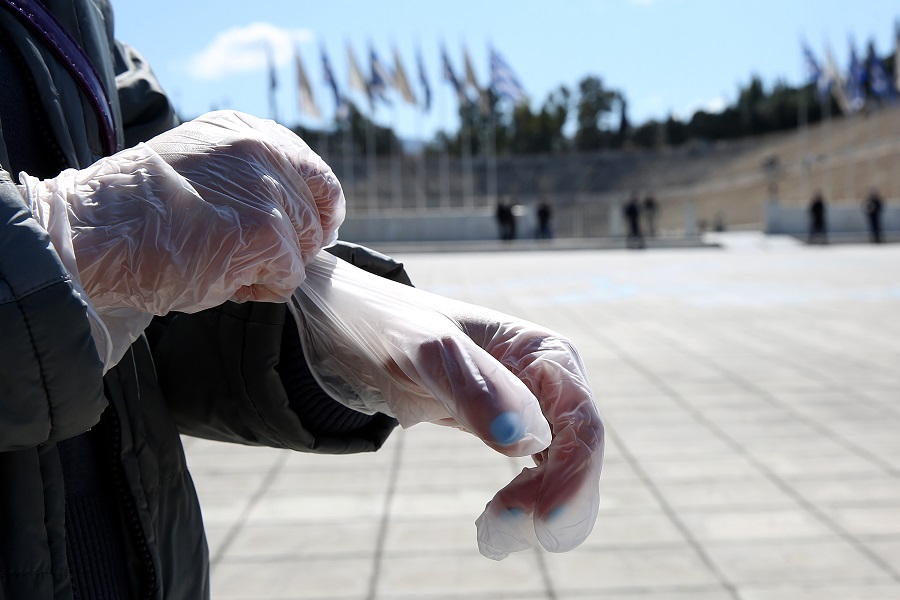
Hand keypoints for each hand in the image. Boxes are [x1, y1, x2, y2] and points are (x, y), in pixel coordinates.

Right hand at [21, 110, 343, 314]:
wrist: (91, 234)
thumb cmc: (135, 212)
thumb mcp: (199, 168)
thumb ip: (246, 177)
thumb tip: (294, 212)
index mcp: (246, 131)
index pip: (313, 172)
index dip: (317, 208)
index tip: (309, 232)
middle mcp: (263, 150)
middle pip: (313, 215)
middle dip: (289, 246)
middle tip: (244, 259)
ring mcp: (268, 190)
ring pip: (303, 248)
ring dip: (270, 268)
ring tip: (222, 265)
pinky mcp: (267, 233)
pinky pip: (290, 276)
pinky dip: (262, 289)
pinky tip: (223, 281)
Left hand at [290, 252, 603, 559]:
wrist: (355, 334)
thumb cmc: (391, 329)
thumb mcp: (423, 352)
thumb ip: (473, 388)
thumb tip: (523, 440)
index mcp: (544, 352)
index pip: (580, 421)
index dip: (573, 475)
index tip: (542, 520)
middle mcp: (548, 380)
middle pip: (579, 452)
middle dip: (554, 500)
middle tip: (502, 533)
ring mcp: (530, 407)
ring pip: (562, 470)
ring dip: (538, 508)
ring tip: (492, 534)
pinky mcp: (509, 431)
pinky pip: (536, 475)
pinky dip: (523, 504)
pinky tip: (493, 521)